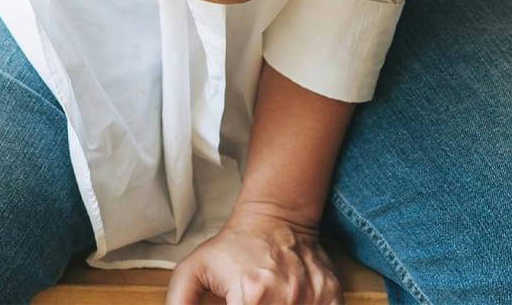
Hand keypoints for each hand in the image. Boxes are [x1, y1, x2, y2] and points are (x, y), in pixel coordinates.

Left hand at [166, 200, 342, 304]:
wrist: (276, 215)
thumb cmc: (234, 246)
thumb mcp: (195, 270)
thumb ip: (180, 302)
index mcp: (250, 297)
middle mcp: (286, 300)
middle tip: (253, 303)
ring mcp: (312, 298)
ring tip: (268, 301)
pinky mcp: (331, 296)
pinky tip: (292, 303)